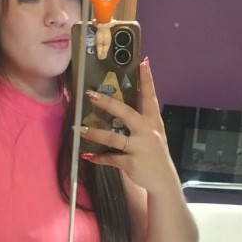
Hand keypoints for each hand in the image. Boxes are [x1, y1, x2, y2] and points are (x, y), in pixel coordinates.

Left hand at [79, 58, 173, 193]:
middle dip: (107, 103)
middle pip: (125, 113)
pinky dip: (98, 158)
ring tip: (79, 129)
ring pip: (113, 138)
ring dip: (94, 133)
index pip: (149, 96)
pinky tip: (86, 155)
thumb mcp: (153, 133)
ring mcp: (139, 147)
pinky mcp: (131, 163)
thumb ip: (140, 119)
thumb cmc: (154, 152)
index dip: (146, 79)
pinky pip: (110, 159)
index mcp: (153, 121)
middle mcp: (147, 131)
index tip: (142, 62)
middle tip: (90, 95)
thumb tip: (120, 104)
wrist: (163, 179)